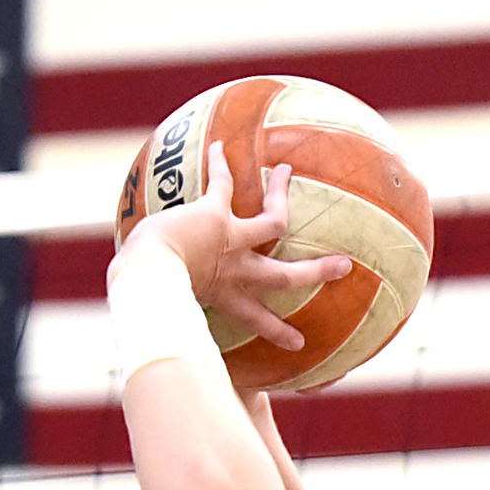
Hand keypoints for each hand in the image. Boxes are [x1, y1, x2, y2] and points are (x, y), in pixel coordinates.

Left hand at [115, 142, 350, 351]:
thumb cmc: (147, 294)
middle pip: (285, 274)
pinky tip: (219, 145)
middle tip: (344, 267)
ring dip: (280, 194)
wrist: (147, 273)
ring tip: (286, 172)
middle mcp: (234, 270)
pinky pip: (224, 182)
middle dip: (316, 271)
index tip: (297, 344)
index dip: (277, 332)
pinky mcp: (215, 214)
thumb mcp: (163, 312)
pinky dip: (220, 163)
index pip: (257, 318)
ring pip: (272, 221)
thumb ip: (165, 319)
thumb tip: (144, 338)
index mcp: (223, 295)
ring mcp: (229, 240)